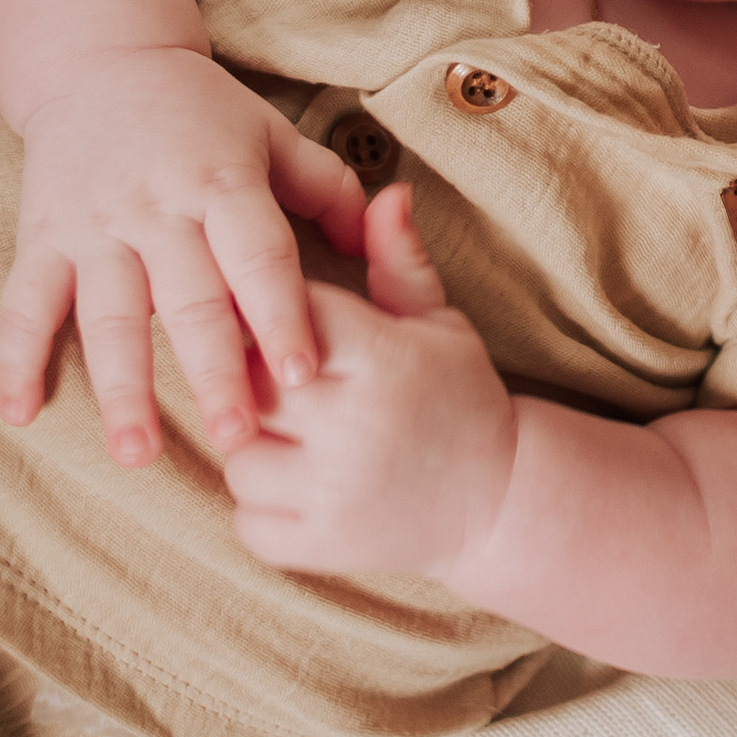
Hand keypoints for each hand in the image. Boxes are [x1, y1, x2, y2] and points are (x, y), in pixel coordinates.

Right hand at [0, 46, 367, 464]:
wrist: (99, 63)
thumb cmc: (203, 113)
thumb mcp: (272, 134)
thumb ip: (329, 186)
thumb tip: (385, 224)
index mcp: (223, 183)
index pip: (259, 257)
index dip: (282, 315)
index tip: (303, 374)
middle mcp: (158, 209)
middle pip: (190, 301)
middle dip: (213, 373)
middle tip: (236, 439)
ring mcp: (94, 226)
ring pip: (109, 316)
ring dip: (121, 389)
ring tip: (138, 454)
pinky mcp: (41, 237)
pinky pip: (26, 302)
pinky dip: (19, 358)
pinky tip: (22, 412)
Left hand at [221, 184, 515, 589]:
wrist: (498, 500)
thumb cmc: (457, 396)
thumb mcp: (437, 322)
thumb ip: (398, 261)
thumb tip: (389, 192)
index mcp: (383, 358)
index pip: (287, 313)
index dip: (272, 312)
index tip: (272, 318)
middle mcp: (356, 424)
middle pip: (248, 382)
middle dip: (253, 380)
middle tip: (276, 383)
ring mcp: (336, 491)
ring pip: (239, 456)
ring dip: (254, 448)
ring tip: (295, 440)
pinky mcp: (322, 545)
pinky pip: (245, 519)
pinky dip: (260, 508)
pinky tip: (298, 488)